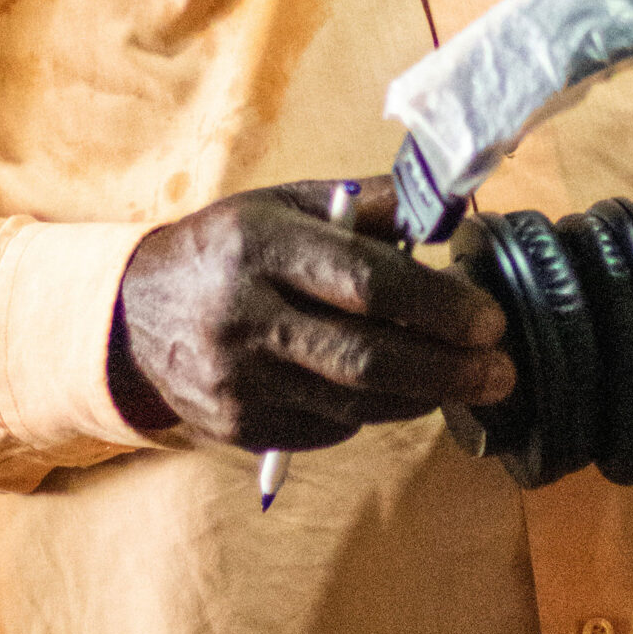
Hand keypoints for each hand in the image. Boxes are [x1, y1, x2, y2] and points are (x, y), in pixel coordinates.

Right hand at [109, 176, 515, 450]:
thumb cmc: (227, 250)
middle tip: (500, 371)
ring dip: (423, 396)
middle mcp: (245, 315)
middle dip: (448, 369)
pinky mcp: (237, 426)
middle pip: (366, 356)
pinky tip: (391, 389)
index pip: (364, 281)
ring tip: (466, 381)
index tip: (489, 319)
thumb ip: (365, 207)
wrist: (132, 314)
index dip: (436, 305)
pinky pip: (329, 427)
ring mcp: (238, 380)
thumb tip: (446, 208)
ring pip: (354, 402)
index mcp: (260, 246)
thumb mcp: (284, 206)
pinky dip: (371, 411)